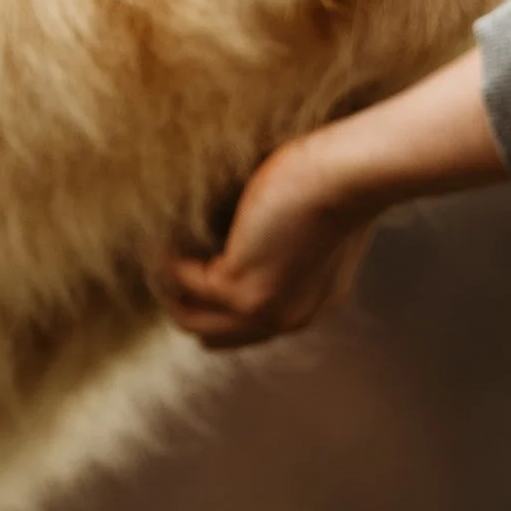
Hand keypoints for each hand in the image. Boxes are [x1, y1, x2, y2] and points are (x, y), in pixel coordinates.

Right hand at [157, 134, 378, 350]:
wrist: (349, 175)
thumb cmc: (337, 180)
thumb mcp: (316, 225)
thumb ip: (285, 245)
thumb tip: (241, 232)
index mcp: (309, 306)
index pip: (247, 327)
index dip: (216, 302)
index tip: (191, 267)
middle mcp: (287, 318)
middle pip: (213, 335)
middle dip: (186, 303)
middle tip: (168, 262)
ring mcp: (261, 309)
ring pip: (191, 318)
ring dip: (171, 285)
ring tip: (161, 248)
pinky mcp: (238, 288)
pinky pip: (182, 280)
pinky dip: (169, 259)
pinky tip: (167, 232)